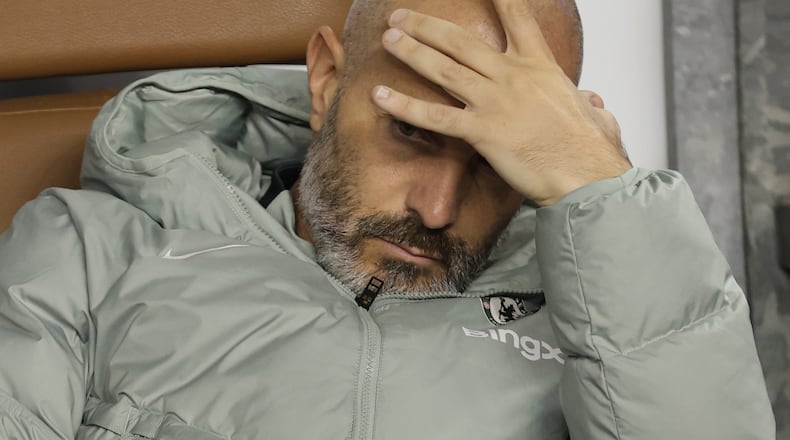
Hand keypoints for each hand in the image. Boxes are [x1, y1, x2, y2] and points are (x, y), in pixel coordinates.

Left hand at [371, 0, 631, 205]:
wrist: (587, 175)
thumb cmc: (590, 148)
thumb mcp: (593, 114)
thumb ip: (587, 103)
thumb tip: (592, 102)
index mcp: (540, 65)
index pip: (517, 16)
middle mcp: (512, 76)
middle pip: (460, 41)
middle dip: (426, 25)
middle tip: (400, 16)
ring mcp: (495, 102)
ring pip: (443, 69)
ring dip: (412, 51)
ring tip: (388, 38)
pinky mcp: (482, 131)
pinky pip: (435, 117)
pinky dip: (404, 106)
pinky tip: (380, 95)